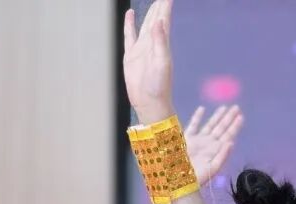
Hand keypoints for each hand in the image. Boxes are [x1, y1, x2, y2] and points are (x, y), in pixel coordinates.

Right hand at [123, 0, 175, 123]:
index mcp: (162, 45)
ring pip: (144, 24)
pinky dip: (130, 24)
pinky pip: (130, 35)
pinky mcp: (131, 55)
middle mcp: (152, 44)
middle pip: (156, 19)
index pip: (164, 20)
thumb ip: (160, 42)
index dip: (165, 6)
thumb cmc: (159, 87)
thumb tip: (159, 22)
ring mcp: (141, 49)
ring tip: (154, 0)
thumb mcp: (162, 63)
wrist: (149, 103)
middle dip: (160, 6)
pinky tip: (131, 14)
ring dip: (149, 12)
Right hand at [185, 105, 243, 184]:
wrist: (180, 180)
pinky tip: (202, 109)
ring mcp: (198, 140)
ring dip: (217, 116)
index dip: (235, 126)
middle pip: (221, 128)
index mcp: (217, 150)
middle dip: (229, 118)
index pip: (228, 135)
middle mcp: (209, 143)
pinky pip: (193, 125)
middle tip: (237, 107)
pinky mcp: (186, 139)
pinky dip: (197, 117)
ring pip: (210, 125)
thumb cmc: (197, 177)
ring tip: (225, 107)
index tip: (241, 117)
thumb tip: (232, 142)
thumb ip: (222, 155)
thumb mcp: (213, 168)